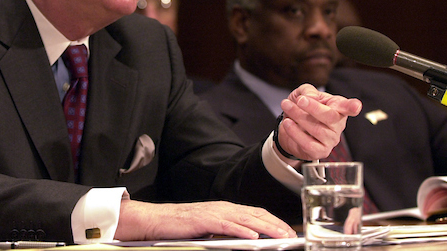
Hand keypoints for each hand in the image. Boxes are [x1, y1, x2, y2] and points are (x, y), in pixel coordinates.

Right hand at [114, 199, 296, 240]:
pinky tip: (252, 235)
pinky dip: (240, 229)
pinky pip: (225, 225)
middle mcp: (222, 207)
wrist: (155, 220)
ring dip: (264, 227)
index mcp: (225, 209)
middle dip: (275, 224)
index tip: (288, 231)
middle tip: (290, 235)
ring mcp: (212, 212)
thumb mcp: (209, 228)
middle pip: (254, 214)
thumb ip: (227, 230)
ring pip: (244, 218)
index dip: (273, 220)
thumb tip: (247, 238)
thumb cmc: (180, 226)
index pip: (255, 213)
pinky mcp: (202, 220)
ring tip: (279, 236)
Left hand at [276, 84, 361, 160]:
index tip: (355, 105)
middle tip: (300, 100)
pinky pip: (308, 144)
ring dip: (298, 116)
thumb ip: (307, 91)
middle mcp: (338, 124)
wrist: (287, 127)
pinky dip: (295, 133)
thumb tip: (311, 98)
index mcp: (337, 107)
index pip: (348, 107)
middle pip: (330, 116)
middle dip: (313, 107)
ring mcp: (330, 139)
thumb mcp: (302, 94)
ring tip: (287, 107)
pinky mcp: (320, 151)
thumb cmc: (301, 109)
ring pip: (317, 129)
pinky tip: (287, 123)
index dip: (352, 107)